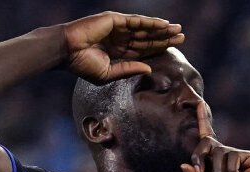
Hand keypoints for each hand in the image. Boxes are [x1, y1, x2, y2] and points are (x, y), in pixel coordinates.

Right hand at [62, 12, 184, 83]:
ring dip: (162, 29)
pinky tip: (164, 25)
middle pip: (148, 38)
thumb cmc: (82, 65)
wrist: (66, 52)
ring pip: (145, 29)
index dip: (158, 48)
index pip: (143, 49)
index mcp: (118, 52)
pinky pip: (137, 21)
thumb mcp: (109, 73)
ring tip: (178, 30)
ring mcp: (118, 29)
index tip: (174, 49)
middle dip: (165, 38)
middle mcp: (120, 39)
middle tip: (183, 37)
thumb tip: (149, 68)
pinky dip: (151, 22)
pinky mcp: (115, 20)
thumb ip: (128, 70)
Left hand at [180, 102, 249, 171]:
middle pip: (207, 142)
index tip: (200, 103)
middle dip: (199, 155)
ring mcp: (239, 155)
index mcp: (214, 164)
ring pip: (219, 153)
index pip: (206, 138)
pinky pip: (233, 157)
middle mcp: (225, 156)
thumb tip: (183, 166)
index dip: (203, 120)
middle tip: (199, 171)